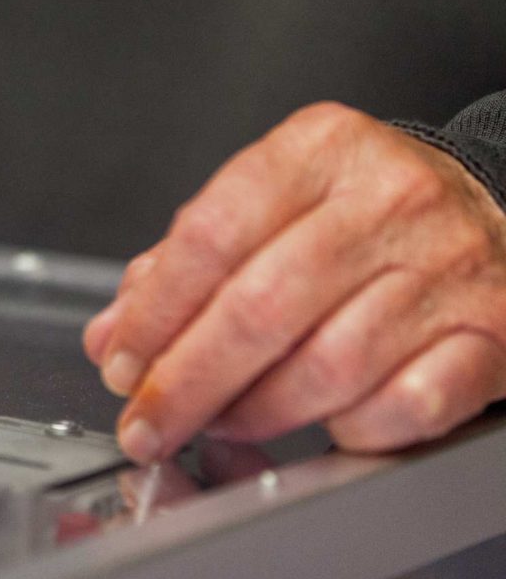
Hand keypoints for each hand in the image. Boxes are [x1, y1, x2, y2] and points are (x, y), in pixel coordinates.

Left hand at [83, 102, 505, 462]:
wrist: (494, 216)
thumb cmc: (365, 216)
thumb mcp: (274, 206)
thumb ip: (185, 265)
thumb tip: (111, 336)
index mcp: (321, 149)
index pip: (210, 234)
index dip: (154, 313)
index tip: (120, 363)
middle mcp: (389, 199)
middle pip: (258, 308)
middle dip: (186, 381)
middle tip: (148, 420)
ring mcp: (448, 267)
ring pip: (326, 367)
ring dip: (255, 412)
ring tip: (220, 422)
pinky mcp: (493, 333)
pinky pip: (404, 407)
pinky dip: (350, 429)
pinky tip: (322, 423)